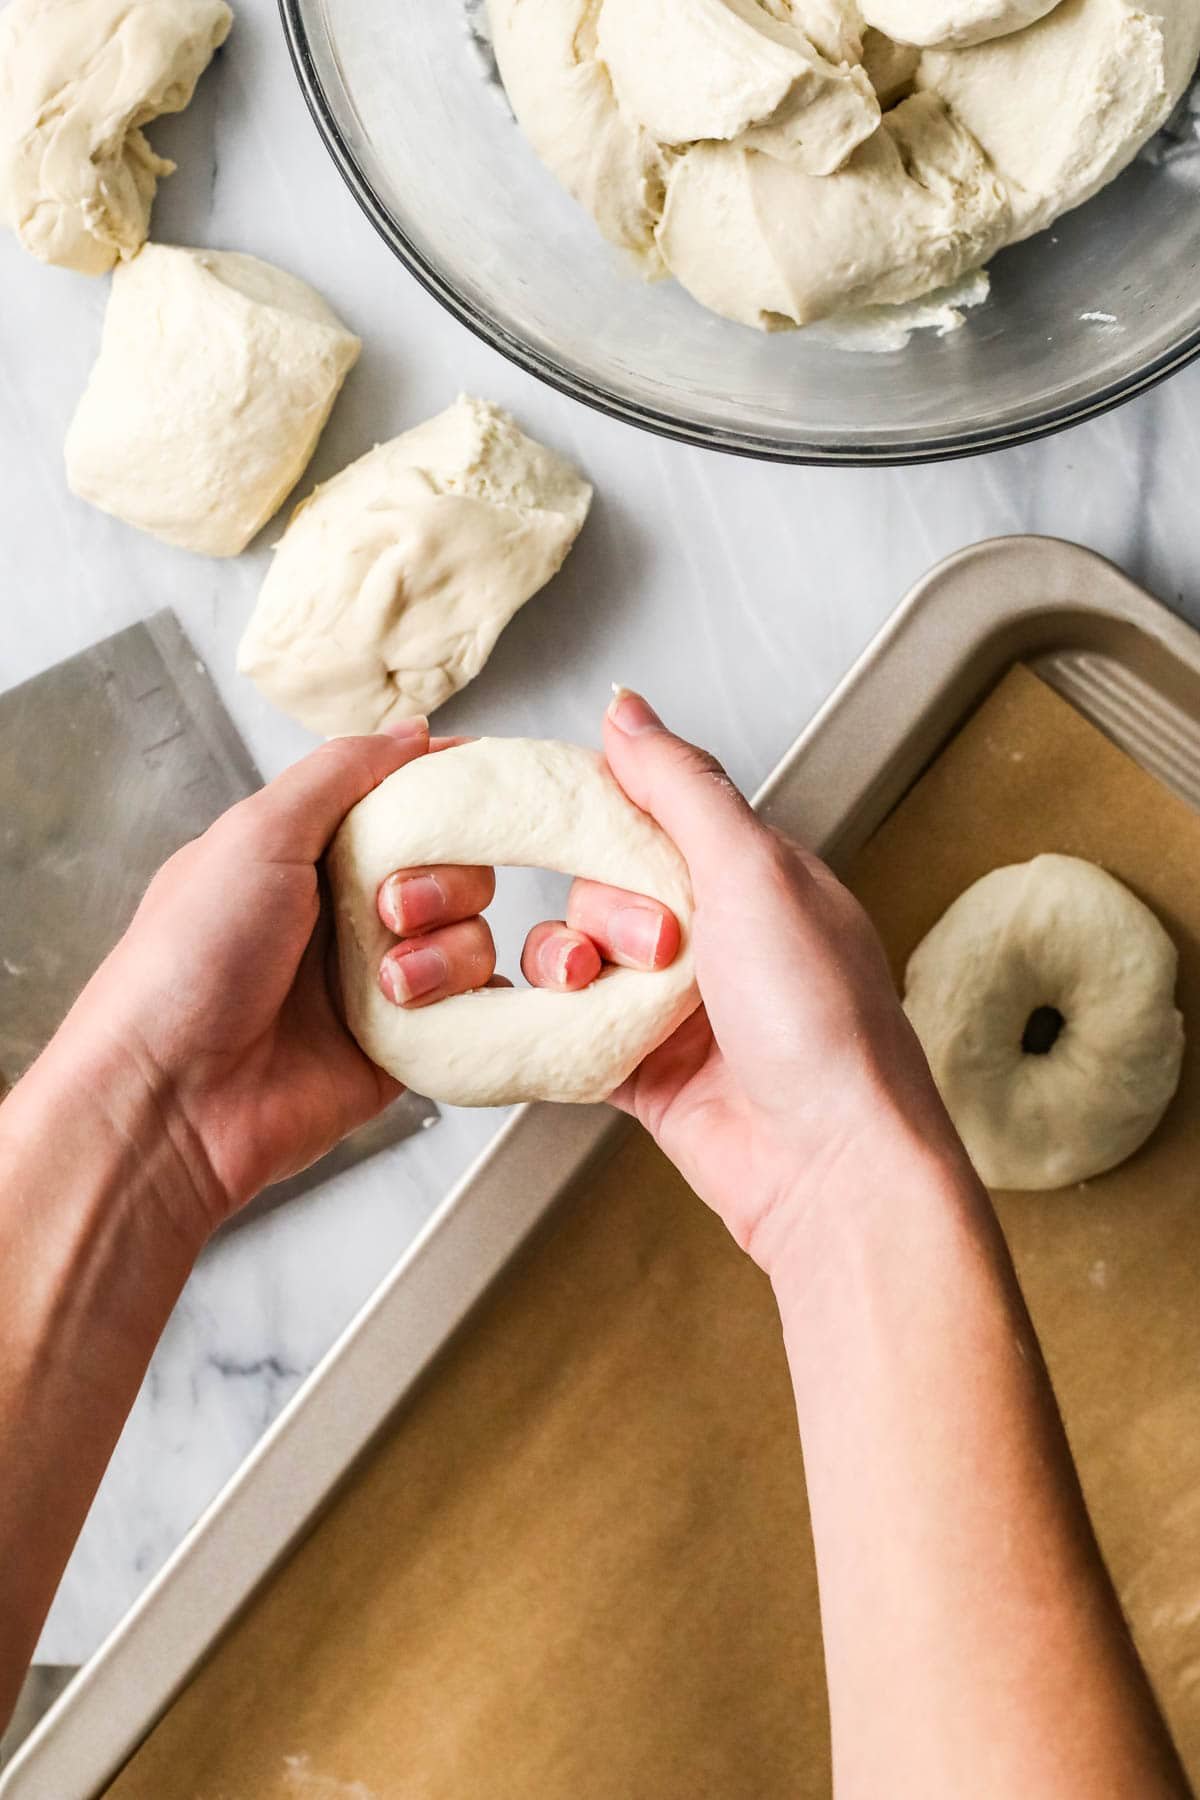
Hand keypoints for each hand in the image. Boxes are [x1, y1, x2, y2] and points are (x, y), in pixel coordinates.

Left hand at [57, 718, 681, 1238]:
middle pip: (458, 866)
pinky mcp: (405, 1044)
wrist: (173, 1099)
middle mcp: (349, 911)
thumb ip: (340, 774)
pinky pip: (476, 1007)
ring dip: (443, 952)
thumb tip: (412, 731)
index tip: (484, 785)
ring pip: (473, 935)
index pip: (406, 801)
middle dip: (440, 881)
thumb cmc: (187, 966)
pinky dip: (464, 1001)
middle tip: (387, 908)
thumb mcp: (255, 836)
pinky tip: (418, 1009)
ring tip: (387, 984)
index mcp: (309, 851)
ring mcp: (380, 979)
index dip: (448, 791)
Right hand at [597, 689, 972, 1273]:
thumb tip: (627, 709)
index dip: (599, 812)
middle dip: (606, 910)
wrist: (829, 1167)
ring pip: (575, 955)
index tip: (547, 812)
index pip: (651, 812)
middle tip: (654, 946)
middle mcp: (716, 935)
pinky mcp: (642, 1071)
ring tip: (605, 995)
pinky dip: (549, 1023)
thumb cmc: (822, 1023)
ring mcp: (676, 1005)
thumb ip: (683, 787)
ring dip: (572, 968)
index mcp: (754, 876)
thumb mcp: (755, 873)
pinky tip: (553, 1021)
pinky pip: (565, 1028)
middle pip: (603, 883)